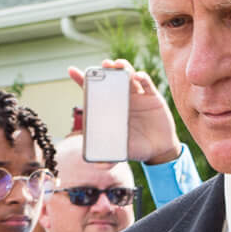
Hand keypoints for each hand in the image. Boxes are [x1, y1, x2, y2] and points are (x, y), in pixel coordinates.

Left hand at [66, 58, 180, 164]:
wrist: (159, 150)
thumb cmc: (135, 147)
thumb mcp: (121, 152)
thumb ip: (109, 158)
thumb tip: (97, 166)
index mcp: (110, 109)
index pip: (94, 91)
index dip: (82, 80)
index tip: (71, 70)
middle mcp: (122, 98)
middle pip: (111, 79)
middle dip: (106, 70)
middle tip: (103, 65)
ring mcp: (137, 95)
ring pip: (128, 76)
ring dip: (122, 68)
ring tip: (117, 65)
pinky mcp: (152, 96)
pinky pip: (147, 84)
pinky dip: (142, 77)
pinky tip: (137, 76)